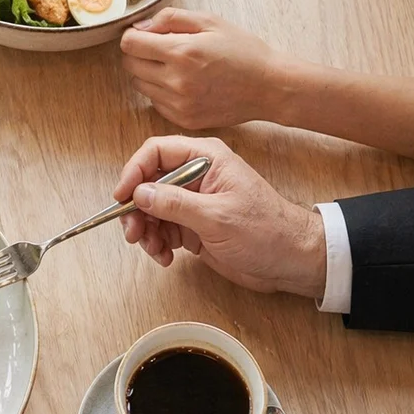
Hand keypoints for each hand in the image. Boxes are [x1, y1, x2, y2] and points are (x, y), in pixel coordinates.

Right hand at [112, 136, 325, 298]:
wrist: (291, 261)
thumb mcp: (217, 217)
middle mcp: (196, 176)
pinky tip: (165, 257)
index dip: (134, 172)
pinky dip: (158, 244)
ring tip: (154, 250)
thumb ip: (175, 203)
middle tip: (133, 233)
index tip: (122, 197)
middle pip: (149, 183)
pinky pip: (163, 229)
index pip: (156, 152)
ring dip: (146, 230)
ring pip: (152, 209)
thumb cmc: (266, 231)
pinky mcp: (194, 226)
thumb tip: (139, 193)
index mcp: (206, 159)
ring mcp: (194, 202)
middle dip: (137, 209)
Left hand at [120, 9, 294, 130]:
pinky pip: (155, 102)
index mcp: (181, 52)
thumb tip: (140, 26)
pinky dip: (161, 92)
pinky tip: (183, 83)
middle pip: (130, 65)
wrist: (269, 87)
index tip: (146, 34)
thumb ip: (170, 18)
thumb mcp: (210, 21)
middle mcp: (175, 81)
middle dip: (140, 53)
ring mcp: (179, 104)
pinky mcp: (183, 119)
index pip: (129, 44)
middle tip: (161, 48)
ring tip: (176, 66)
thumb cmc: (243, 50)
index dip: (134, 35)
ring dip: (148, 73)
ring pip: (139, 85)